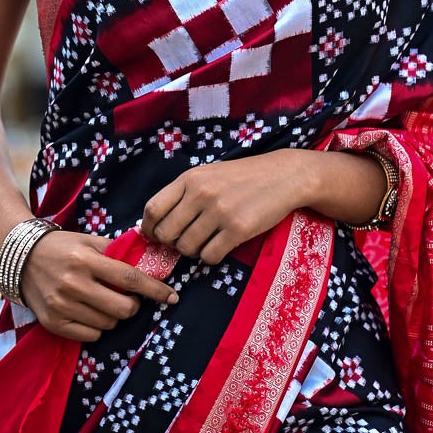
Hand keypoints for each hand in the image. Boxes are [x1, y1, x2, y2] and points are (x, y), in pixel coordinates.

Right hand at [18, 229, 178, 341]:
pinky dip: (97, 327)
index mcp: (86, 260)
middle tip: (128, 298)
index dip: (155, 290)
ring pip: (108, 324)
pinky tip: (89, 312)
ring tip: (103, 302)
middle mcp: (74, 284)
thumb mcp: (88, 240)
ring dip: (114, 316)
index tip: (172, 296)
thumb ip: (117, 250)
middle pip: (123, 308)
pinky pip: (91, 335)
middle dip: (133, 305)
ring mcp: (62, 306)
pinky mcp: (53, 323)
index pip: (130, 279)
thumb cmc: (61, 247)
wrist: (20, 258)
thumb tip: (151, 259)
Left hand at [138, 152, 324, 266]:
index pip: (152, 209)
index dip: (148, 228)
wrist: (283, 176)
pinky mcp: (238, 229)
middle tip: (184, 241)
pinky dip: (211, 257)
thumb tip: (154, 222)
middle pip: (166, 233)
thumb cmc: (242, 177)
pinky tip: (220, 246)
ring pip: (186, 248)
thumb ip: (183, 194)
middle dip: (171, 244)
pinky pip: (209, 257)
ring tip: (206, 241)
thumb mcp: (208, 174)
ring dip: (193, 251)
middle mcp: (201, 194)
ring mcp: (219, 212)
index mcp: (190, 178)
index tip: (153, 236)